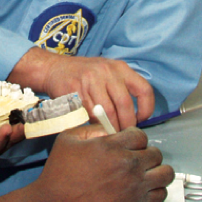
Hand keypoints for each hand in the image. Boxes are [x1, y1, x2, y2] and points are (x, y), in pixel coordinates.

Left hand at [0, 80, 24, 190]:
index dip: (18, 105)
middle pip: (12, 126)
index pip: (7, 113)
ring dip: (15, 129)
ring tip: (23, 120)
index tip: (29, 95)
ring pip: (6, 138)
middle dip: (23, 118)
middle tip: (35, 107)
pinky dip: (0, 140)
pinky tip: (7, 131)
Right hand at [0, 124, 172, 201]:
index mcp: (112, 145)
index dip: (135, 138)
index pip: (140, 135)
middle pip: (155, 153)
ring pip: (165, 173)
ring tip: (147, 173)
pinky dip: (156, 191)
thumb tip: (109, 129)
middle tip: (136, 159)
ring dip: (157, 171)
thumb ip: (92, 129)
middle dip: (146, 153)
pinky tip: (146, 189)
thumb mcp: (68, 139)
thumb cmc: (59, 172)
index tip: (129, 144)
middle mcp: (128, 164)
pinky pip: (161, 195)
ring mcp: (135, 186)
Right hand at [8, 47, 153, 131]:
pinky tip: (96, 127)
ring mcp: (90, 80)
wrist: (54, 69)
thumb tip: (136, 117)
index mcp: (120, 68)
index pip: (144, 89)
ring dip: (111, 127)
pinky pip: (89, 114)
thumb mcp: (107, 73)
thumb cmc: (85, 75)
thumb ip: (122, 89)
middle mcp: (107, 72)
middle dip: (126, 124)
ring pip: (107, 112)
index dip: (146, 109)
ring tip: (111, 133)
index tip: (140, 119)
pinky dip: (95, 124)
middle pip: (125, 104)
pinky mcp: (76, 91)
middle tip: (124, 133)